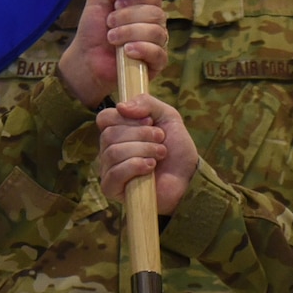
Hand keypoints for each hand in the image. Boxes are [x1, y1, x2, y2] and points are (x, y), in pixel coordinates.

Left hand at [57, 0, 166, 108]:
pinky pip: (159, 53)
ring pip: (157, 32)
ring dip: (130, 33)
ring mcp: (156, 44)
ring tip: (111, 38)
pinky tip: (127, 51)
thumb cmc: (93, 30)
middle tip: (109, 23)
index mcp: (144, 7)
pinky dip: (142, 49)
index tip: (116, 5)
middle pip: (156, 13)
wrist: (85, 59)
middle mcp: (154, 24)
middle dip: (128, 17)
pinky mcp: (155, 64)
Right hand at [97, 96, 197, 214]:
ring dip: (143, 150)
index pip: (104, 118)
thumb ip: (146, 103)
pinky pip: (114, 173)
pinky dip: (135, 166)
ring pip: (113, 152)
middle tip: (160, 139)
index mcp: (117, 132)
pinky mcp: (112, 189)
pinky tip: (151, 167)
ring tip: (160, 154)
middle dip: (140, 134)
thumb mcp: (167, 116)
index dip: (126, 117)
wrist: (188, 176)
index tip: (150, 120)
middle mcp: (109, 150)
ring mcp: (108, 171)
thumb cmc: (176, 148)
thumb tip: (120, 106)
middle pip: (109, 135)